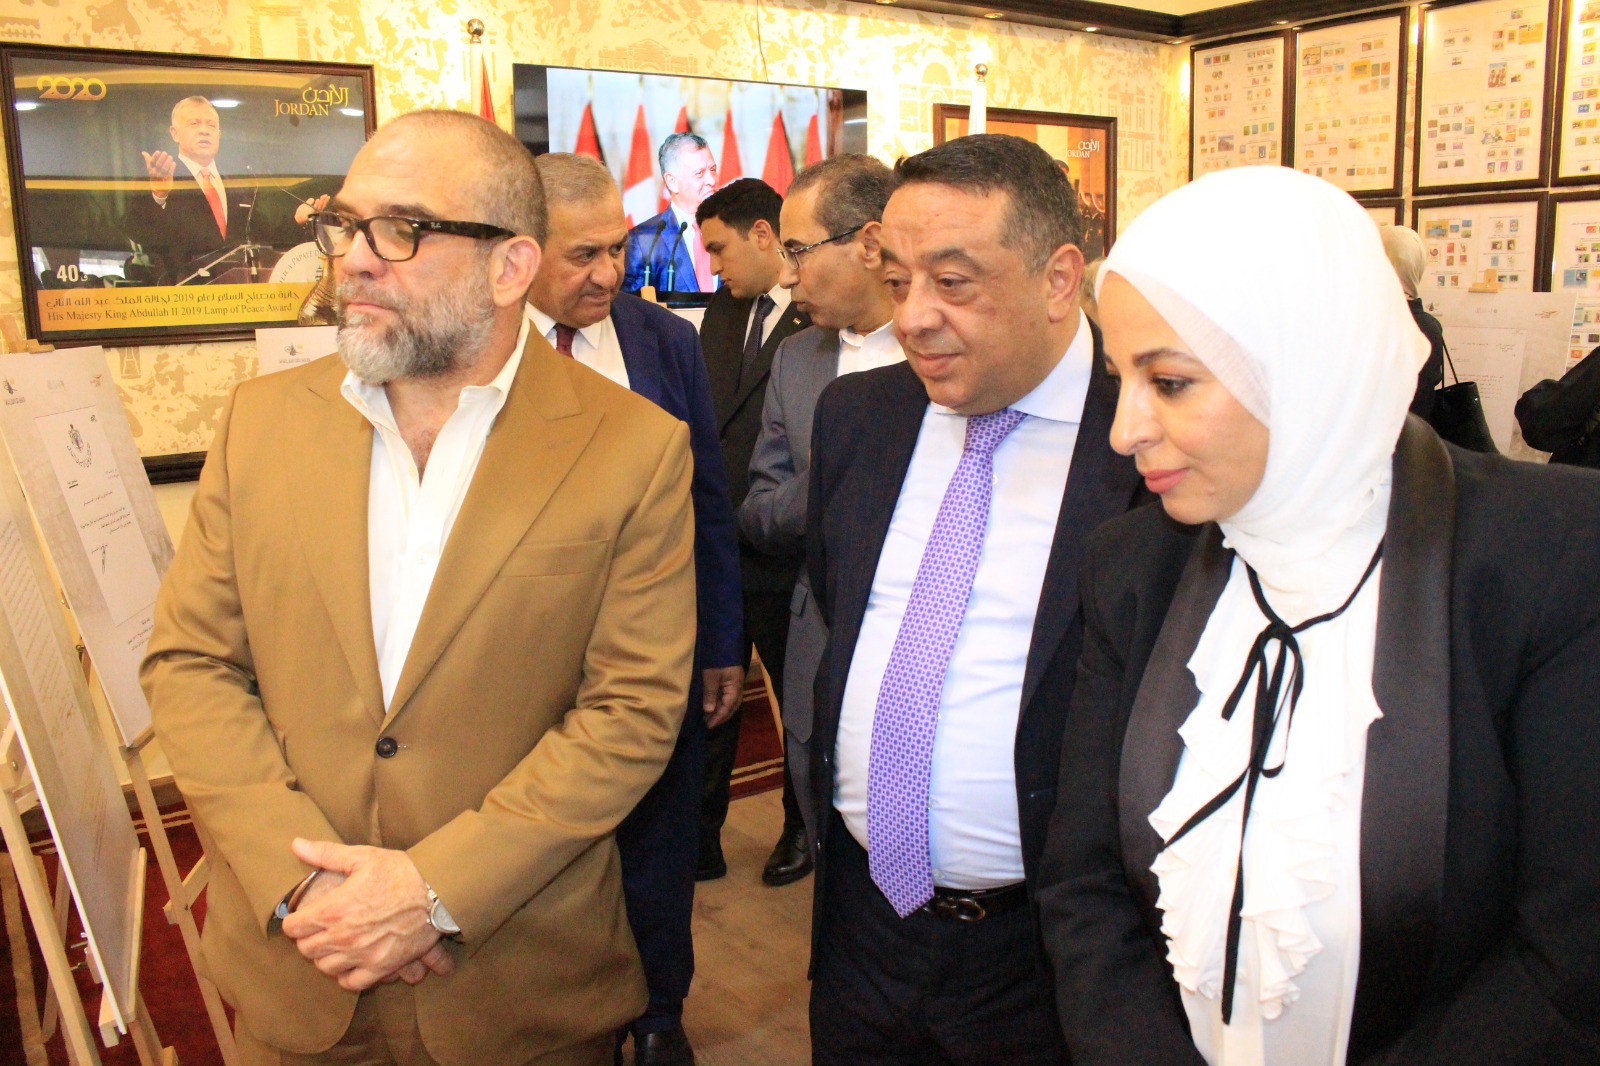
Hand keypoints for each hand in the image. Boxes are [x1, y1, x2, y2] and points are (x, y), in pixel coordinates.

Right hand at [140, 150, 175, 199]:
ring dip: (167, 162)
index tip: (158, 151)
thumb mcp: (150, 168)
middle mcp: (155, 173)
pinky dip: (172, 168)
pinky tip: (173, 163)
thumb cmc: (154, 175)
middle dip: (162, 158)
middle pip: (158, 165)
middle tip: (165, 153)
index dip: (155, 157)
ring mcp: (161, 176)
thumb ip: (148, 160)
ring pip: (164, 169)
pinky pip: (170, 173)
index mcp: (150, 169)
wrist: (158, 188)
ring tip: (170, 157)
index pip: (152, 162)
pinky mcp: (168, 180)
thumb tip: (143, 152)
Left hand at [292, 867, 441, 985]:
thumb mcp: (363, 857)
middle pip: (306, 950)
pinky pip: (350, 982)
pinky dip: (346, 975)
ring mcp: (361, 955)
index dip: (295, 920)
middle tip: (319, 928)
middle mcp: (342, 937)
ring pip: (325, 967)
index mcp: (333, 909)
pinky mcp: (380, 967)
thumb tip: (296, 845)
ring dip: (326, 956)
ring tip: (335, 944)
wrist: (438, 893)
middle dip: (308, 938)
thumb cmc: (401, 872)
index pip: (293, 927)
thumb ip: (325, 854)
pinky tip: (351, 962)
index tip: (302, 916)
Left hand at [294, 193, 329, 225]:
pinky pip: (314, 208)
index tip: (327, 196)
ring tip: (323, 196)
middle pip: (322, 205)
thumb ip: (310, 202)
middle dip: (325, 200)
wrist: (298, 218)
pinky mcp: (311, 213)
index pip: (322, 205)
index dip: (325, 200)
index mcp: (316, 210)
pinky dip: (316, 204)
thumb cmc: (302, 213)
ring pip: (319, 206)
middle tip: (327, 195)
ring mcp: (314, 212)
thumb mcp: (306, 205)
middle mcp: (317, 212)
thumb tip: (313, 198)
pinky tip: (317, 199)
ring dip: (321, 201)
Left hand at [702, 664, 745, 728]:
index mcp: (735, 687)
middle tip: (707, 724)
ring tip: (707, 717)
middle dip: (720, 717)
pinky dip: (720, 703)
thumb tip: (709, 711)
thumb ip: (710, 694)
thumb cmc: (716, 658)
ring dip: (720, 710)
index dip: (718, 718)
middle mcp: (738, 687)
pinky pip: (727, 696)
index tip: (708, 725)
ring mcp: (735, 683)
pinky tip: (712, 705)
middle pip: (731, 707)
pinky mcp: (731, 680)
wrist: (722, 640)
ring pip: (730, 702)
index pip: (727, 707)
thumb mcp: (711, 676)